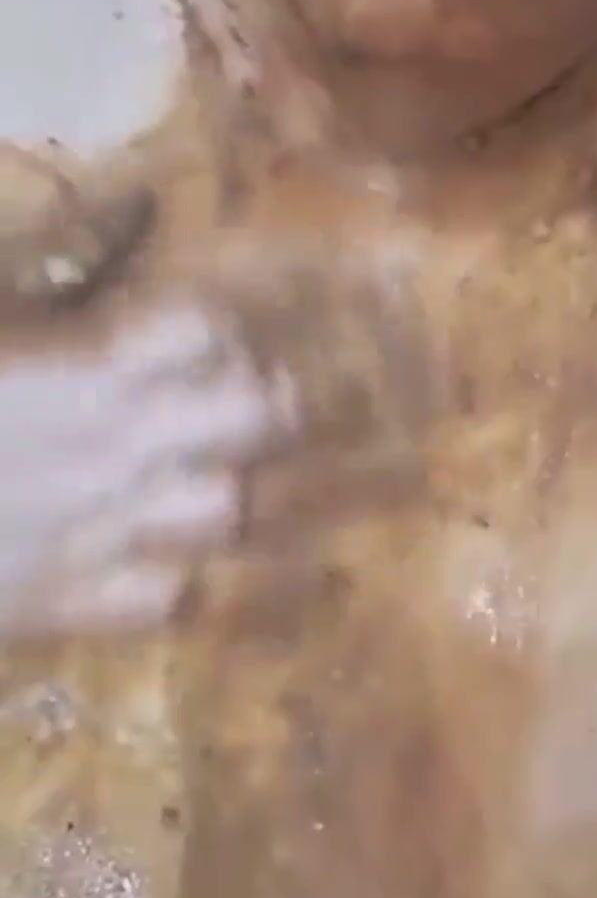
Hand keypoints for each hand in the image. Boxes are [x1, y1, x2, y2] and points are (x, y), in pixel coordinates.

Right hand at [0, 302, 296, 639]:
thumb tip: (80, 292)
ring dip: (223, 481)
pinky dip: (169, 572)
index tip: (195, 324)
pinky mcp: (67, 605)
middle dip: (261, 394)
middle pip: (252, 414)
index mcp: (85, 370)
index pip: (201, 329)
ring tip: (202, 467)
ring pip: (225, 508)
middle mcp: (117, 447)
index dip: (208, 320)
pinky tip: (149, 550)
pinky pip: (163, 597)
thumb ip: (34, 315)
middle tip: (245, 388)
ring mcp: (102, 530)